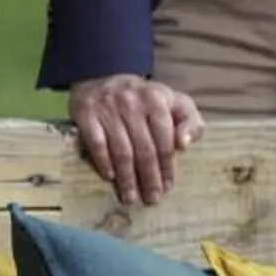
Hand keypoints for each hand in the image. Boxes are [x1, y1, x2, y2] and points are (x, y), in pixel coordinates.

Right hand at [68, 75, 205, 206]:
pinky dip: (103, 162)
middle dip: (149, 178)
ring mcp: (107, 109)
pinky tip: (110, 177)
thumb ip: (189, 120)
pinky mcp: (86, 115)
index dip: (167, 166)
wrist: (100, 75)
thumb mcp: (173, 100)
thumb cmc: (143, 96)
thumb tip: (185, 144)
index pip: (165, 140)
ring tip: (131, 197)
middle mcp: (132, 103)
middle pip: (144, 149)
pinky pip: (96, 144)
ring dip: (127, 178)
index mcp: (156, 100)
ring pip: (121, 150)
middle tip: (151, 199)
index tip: (168, 186)